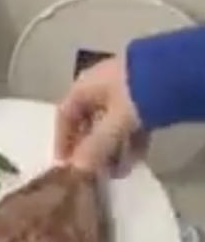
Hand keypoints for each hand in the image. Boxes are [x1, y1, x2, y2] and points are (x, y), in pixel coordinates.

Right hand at [55, 57, 146, 172]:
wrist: (178, 69)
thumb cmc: (136, 93)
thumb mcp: (115, 122)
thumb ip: (96, 146)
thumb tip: (78, 169)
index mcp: (83, 87)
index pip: (64, 116)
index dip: (63, 141)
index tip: (66, 164)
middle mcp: (99, 87)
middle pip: (87, 122)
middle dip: (91, 149)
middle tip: (95, 172)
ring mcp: (123, 90)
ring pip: (110, 125)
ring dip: (112, 149)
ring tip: (119, 171)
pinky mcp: (144, 96)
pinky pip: (130, 122)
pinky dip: (130, 141)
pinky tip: (136, 158)